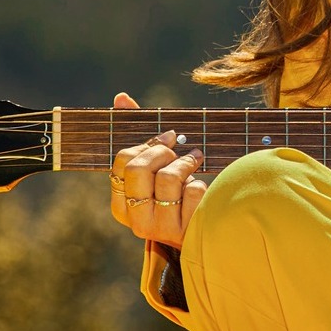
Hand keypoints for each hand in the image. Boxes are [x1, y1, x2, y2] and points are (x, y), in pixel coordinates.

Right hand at [109, 92, 206, 248]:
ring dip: (187, 163)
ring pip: (168, 177)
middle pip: (139, 168)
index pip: (121, 163)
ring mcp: (161, 228)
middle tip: (179, 148)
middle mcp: (136, 220)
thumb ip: (140, 135)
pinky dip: (202, 183)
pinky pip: (193, 191)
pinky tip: (204, 189)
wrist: (209, 233)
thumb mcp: (157, 171)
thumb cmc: (178, 195)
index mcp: (122, 206)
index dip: (147, 143)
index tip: (167, 138)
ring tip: (196, 160)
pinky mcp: (186, 231)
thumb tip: (120, 97)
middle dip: (163, 151)